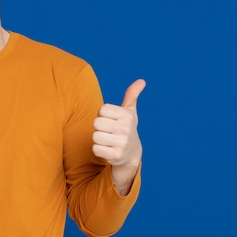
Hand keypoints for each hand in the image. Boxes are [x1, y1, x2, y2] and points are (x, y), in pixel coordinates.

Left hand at [93, 79, 145, 194]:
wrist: (131, 154)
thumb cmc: (126, 128)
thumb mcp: (130, 112)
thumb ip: (131, 95)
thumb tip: (141, 81)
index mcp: (127, 116)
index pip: (102, 109)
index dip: (103, 115)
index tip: (111, 120)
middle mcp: (126, 129)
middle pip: (96, 123)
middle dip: (99, 127)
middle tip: (108, 131)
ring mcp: (122, 143)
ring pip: (95, 136)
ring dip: (98, 139)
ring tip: (108, 140)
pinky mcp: (116, 155)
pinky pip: (95, 149)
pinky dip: (98, 150)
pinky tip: (107, 149)